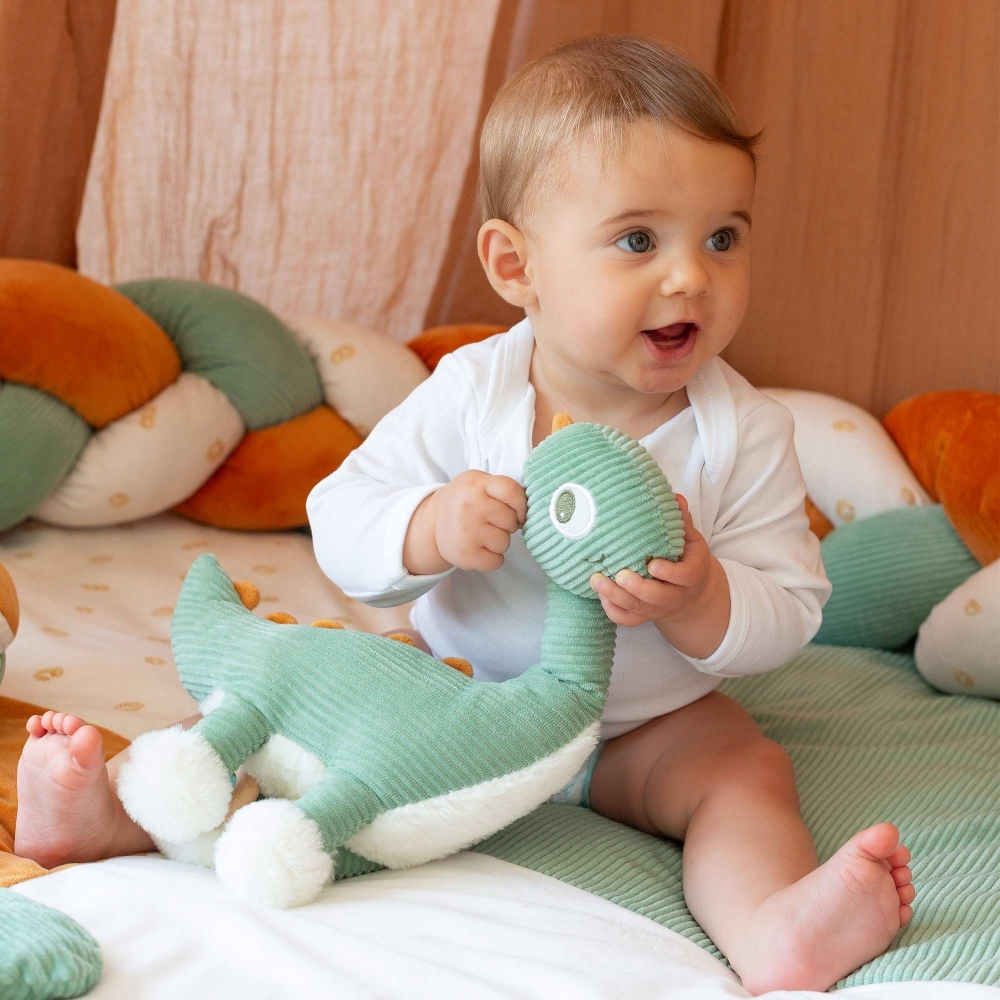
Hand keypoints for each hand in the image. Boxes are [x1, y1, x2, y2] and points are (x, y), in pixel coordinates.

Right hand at [403, 471, 526, 574]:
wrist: (432, 522)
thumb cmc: (465, 500)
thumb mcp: (479, 483)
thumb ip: (503, 489)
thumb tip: (530, 511)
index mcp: (476, 484)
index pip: (511, 491)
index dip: (521, 505)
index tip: (519, 513)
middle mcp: (469, 506)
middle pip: (511, 521)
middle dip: (507, 524)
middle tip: (491, 522)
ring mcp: (466, 532)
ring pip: (504, 543)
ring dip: (498, 542)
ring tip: (482, 534)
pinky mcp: (465, 555)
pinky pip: (496, 562)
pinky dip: (492, 559)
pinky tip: (479, 548)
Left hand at [589, 495, 714, 626]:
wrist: (691, 592)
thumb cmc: (687, 559)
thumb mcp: (691, 541)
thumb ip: (683, 522)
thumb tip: (676, 499)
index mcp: (691, 575)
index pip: (685, 577)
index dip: (670, 573)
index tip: (652, 564)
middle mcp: (675, 596)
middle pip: (657, 598)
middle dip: (637, 588)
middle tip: (620, 574)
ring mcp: (658, 609)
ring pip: (638, 609)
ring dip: (616, 597)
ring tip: (596, 580)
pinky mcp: (645, 616)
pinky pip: (628, 620)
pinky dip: (613, 611)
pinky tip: (601, 596)